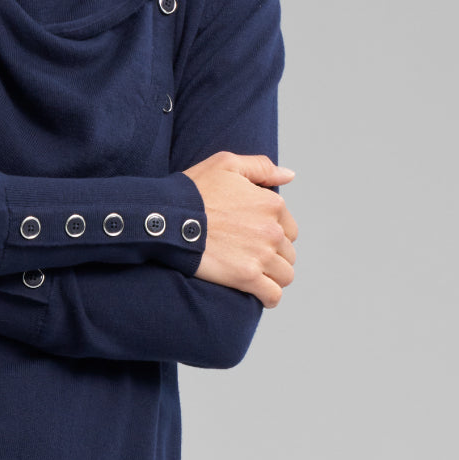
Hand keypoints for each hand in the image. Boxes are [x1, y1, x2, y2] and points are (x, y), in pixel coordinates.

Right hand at [182, 152, 297, 308]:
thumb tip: (290, 175)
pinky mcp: (247, 276)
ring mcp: (261, 255)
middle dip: (273, 255)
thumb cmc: (193, 190)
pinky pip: (272, 294)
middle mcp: (272, 230)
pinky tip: (257, 292)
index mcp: (271, 204)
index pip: (289, 228)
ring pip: (284, 275)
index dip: (273, 232)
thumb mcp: (226, 164)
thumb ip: (262, 167)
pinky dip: (268, 296)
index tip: (253, 235)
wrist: (168, 217)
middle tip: (249, 254)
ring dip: (273, 276)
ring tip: (254, 273)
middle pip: (288, 252)